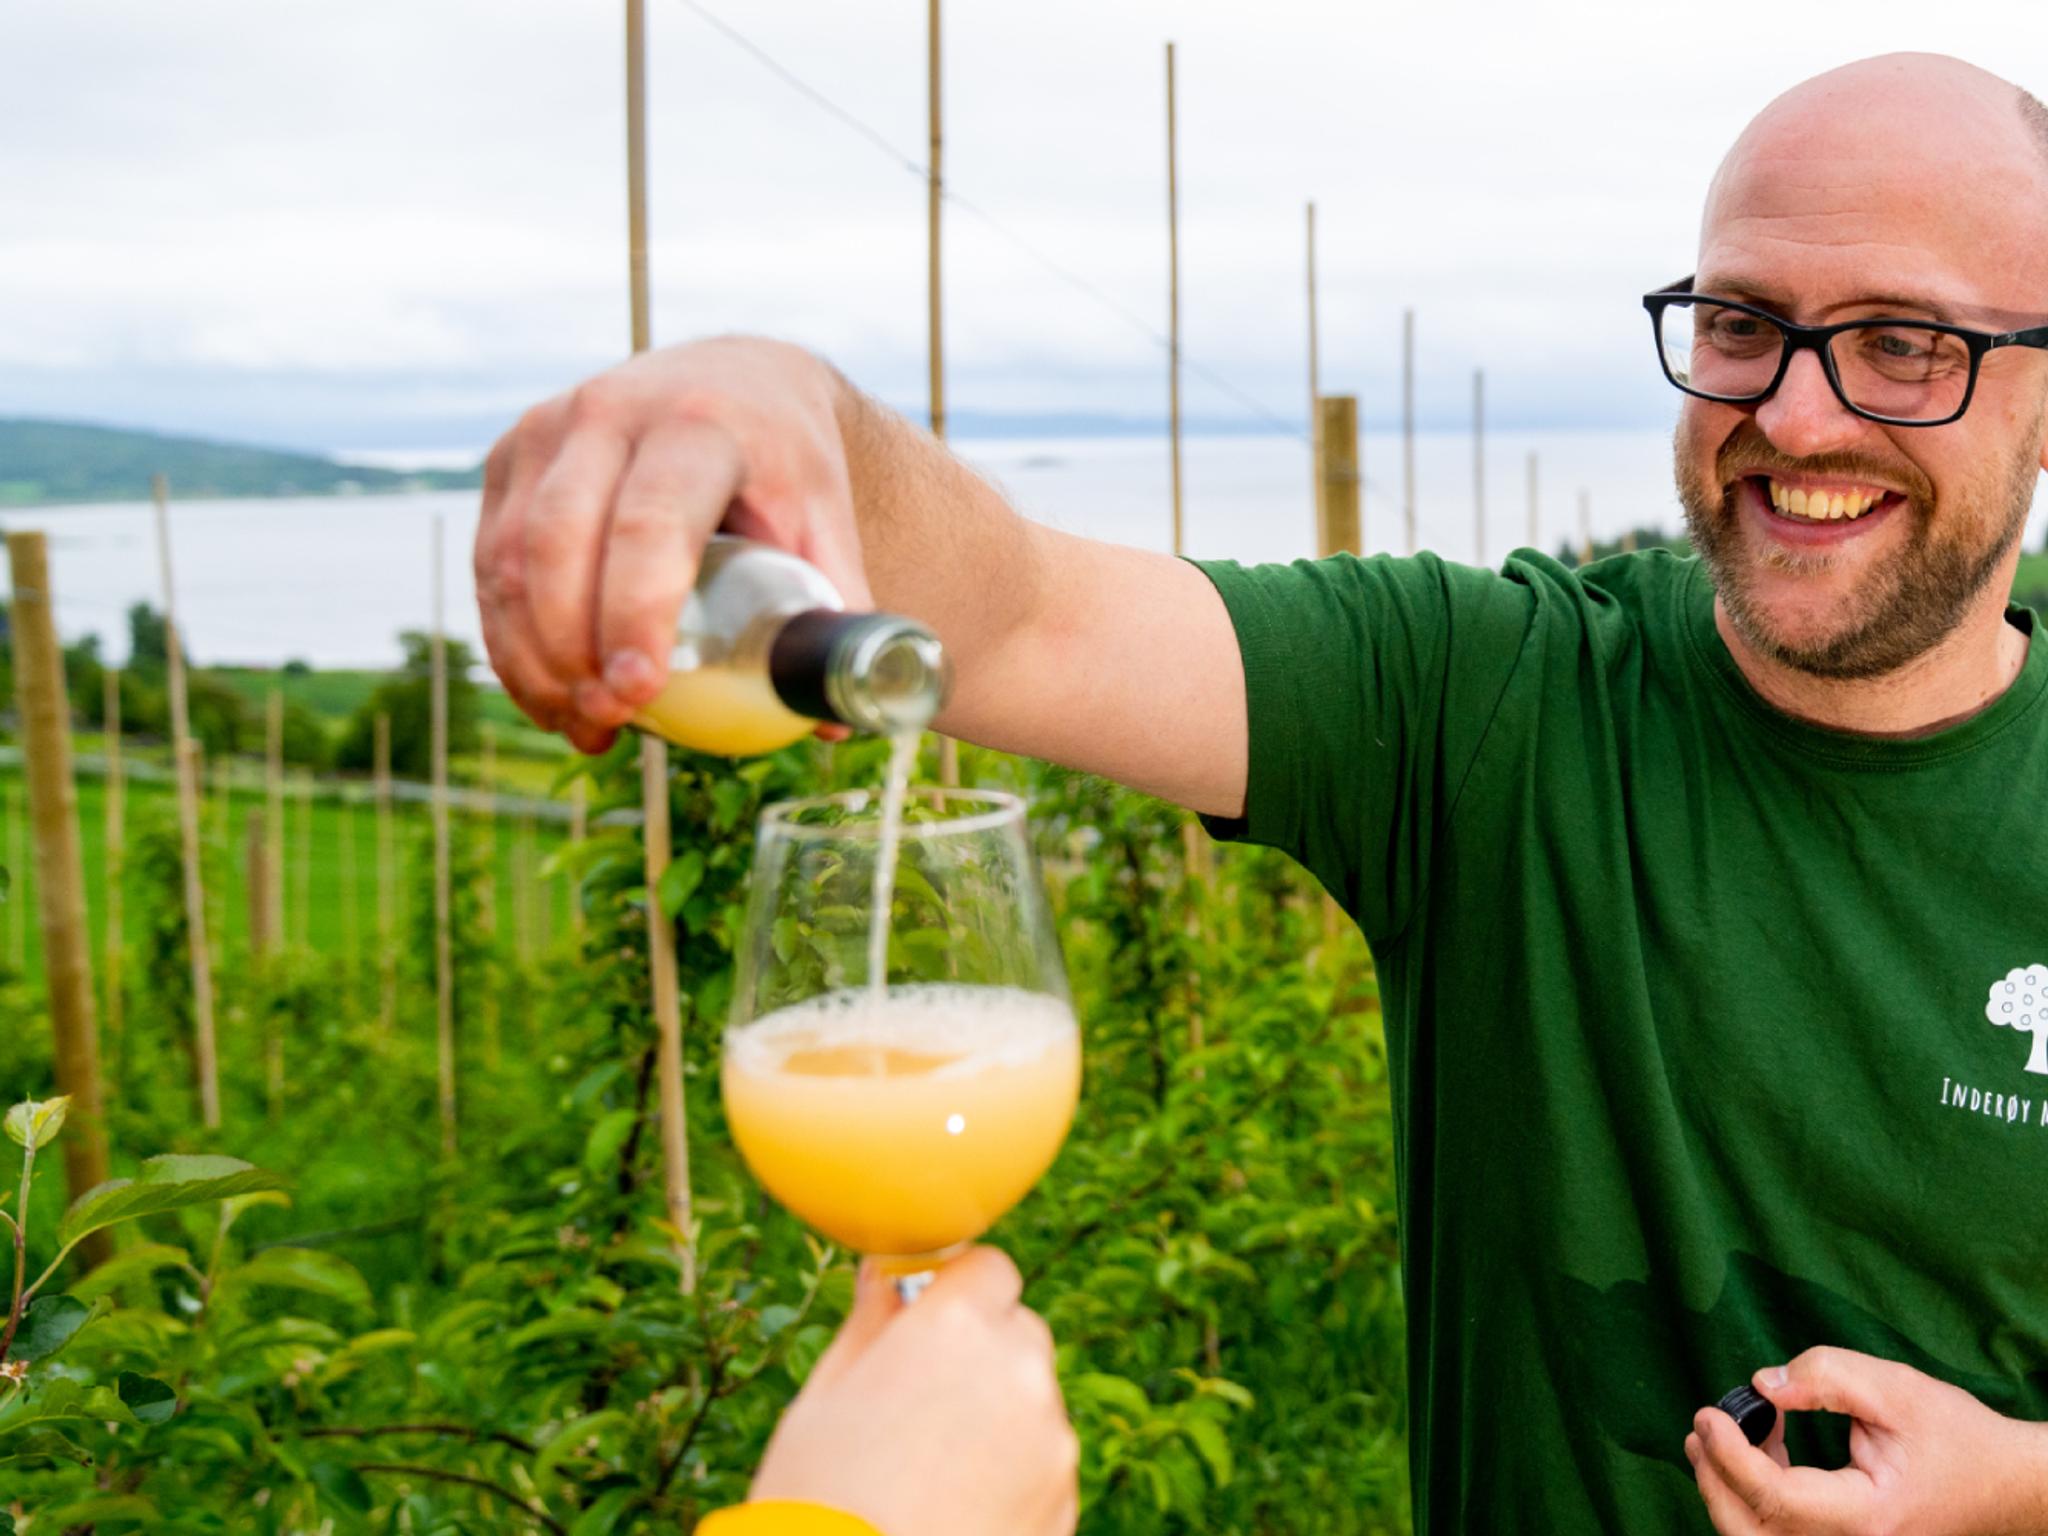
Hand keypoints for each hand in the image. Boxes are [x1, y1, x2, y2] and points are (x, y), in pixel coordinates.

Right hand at [472, 337, 874, 752]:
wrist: (734, 380)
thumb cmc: (785, 465)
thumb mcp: (826, 521)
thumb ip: (835, 612)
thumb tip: (830, 724)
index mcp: (700, 423)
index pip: (650, 521)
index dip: (635, 612)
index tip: (640, 690)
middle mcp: (610, 413)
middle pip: (560, 541)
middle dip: (570, 646)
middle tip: (607, 721)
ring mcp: (548, 430)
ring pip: (511, 558)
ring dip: (534, 657)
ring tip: (586, 725)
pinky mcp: (510, 458)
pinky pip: (492, 562)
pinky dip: (512, 640)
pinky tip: (553, 697)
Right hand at [750, 1247, 1078, 1535]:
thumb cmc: (818, 1493)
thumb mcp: (825, 1396)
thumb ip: (871, 1322)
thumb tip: (886, 1275)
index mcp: (956, 1326)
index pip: (988, 1267)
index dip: (958, 1291)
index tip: (929, 1319)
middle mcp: (1018, 1368)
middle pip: (1018, 1331)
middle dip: (982, 1352)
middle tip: (924, 1400)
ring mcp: (1051, 1438)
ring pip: (1033, 1400)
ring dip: (999, 1415)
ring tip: (933, 1470)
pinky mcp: (1065, 1498)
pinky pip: (1043, 1461)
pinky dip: (1013, 1472)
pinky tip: (957, 1505)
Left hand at [1686, 1345, 2047, 1533]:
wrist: (2005, 1484)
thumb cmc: (1957, 1438)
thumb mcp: (1896, 1390)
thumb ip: (1826, 1377)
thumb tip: (1763, 1384)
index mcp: (1866, 1516)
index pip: (1775, 1498)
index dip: (1729, 1454)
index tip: (1707, 1413)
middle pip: (1754, 1532)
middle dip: (1714, 1480)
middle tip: (1702, 1427)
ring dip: (1728, 1490)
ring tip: (1715, 1437)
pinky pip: (1784, 1533)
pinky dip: (1757, 1497)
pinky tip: (1761, 1449)